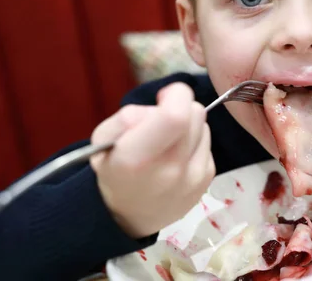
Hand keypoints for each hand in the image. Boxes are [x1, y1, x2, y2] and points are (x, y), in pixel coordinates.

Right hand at [89, 83, 214, 238]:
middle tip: (162, 121)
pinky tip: (177, 157)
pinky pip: (208, 144)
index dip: (175, 95)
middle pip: (196, 113)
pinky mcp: (207, 181)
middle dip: (180, 108)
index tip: (163, 97)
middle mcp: (170, 171)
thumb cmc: (114, 170)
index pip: (176, 115)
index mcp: (138, 160)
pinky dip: (194, 143)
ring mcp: (193, 179)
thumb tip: (163, 106)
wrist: (128, 216)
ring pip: (204, 126)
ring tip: (167, 143)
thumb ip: (130, 116)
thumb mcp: (104, 139)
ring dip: (188, 127)